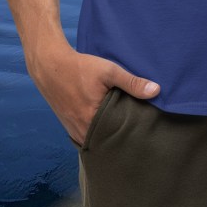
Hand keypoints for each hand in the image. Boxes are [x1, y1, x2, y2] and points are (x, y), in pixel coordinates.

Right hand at [26, 40, 159, 145]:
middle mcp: (82, 132)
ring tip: (124, 129)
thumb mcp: (109, 71)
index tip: (144, 131)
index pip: (119, 137)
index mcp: (93, 121)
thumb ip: (132, 82)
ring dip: (109, 136)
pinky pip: (88, 136)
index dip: (131, 134)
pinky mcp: (69, 127)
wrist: (50, 66)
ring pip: (97, 139)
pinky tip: (107, 126)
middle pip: (108, 141)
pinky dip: (98, 133)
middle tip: (138, 132)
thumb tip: (156, 91)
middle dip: (121, 137)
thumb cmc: (80, 68)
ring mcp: (74, 131)